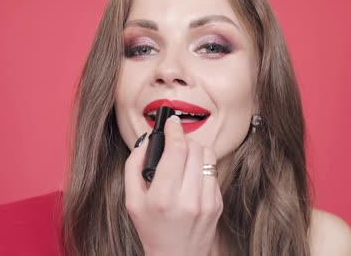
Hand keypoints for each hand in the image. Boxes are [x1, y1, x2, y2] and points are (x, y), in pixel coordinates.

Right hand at [124, 115, 222, 255]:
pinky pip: (213, 170)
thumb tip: (147, 139)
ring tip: (184, 156)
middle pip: (194, 149)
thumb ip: (134, 166)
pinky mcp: (218, 203)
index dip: (174, 130)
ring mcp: (206, 202)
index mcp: (162, 197)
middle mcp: (187, 199)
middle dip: (183, 140)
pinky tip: (192, 174)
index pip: (176, 150)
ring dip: (195, 149)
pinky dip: (202, 166)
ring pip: (208, 156)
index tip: (171, 122)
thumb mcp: (132, 201)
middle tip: (174, 143)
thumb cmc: (151, 228)